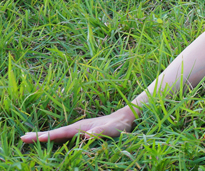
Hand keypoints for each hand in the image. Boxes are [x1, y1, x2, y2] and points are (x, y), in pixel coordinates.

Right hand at [20, 106, 135, 143]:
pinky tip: (48, 142)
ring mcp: (78, 130)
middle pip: (56, 132)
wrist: (125, 119)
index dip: (48, 136)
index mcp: (81, 127)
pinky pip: (64, 137)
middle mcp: (77, 128)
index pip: (61, 132)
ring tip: (29, 139)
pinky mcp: (81, 134)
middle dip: (39, 135)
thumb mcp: (110, 130)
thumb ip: (99, 133)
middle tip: (22, 138)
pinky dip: (53, 139)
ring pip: (58, 134)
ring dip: (44, 137)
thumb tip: (86, 138)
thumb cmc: (118, 125)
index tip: (34, 138)